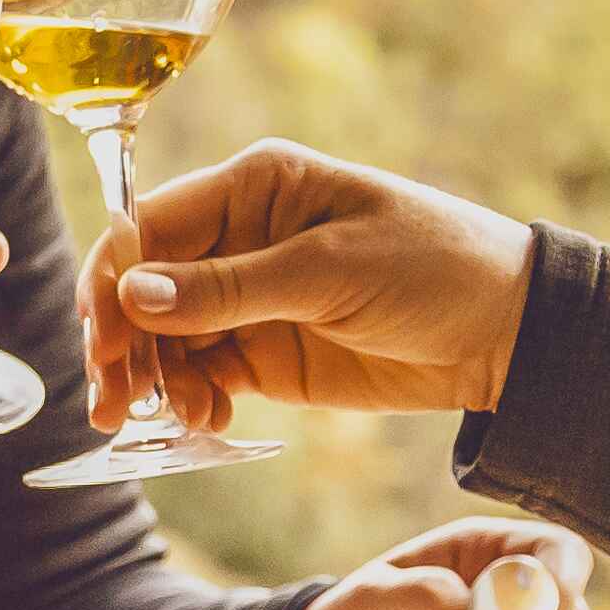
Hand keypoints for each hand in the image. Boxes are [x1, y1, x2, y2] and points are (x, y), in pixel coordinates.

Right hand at [85, 141, 533, 427]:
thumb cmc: (434, 268)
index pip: (150, 225)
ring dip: (154, 381)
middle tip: (112, 403)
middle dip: (122, 343)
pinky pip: (202, 375)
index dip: (113, 279)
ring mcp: (248, 299)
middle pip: (144, 287)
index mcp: (254, 187)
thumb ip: (230, 287)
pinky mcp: (264, 353)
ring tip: (176, 419)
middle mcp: (238, 238)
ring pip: (165, 339)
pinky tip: (205, 421)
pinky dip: (192, 401)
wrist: (508, 334)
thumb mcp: (331, 272)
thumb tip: (132, 293)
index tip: (101, 340)